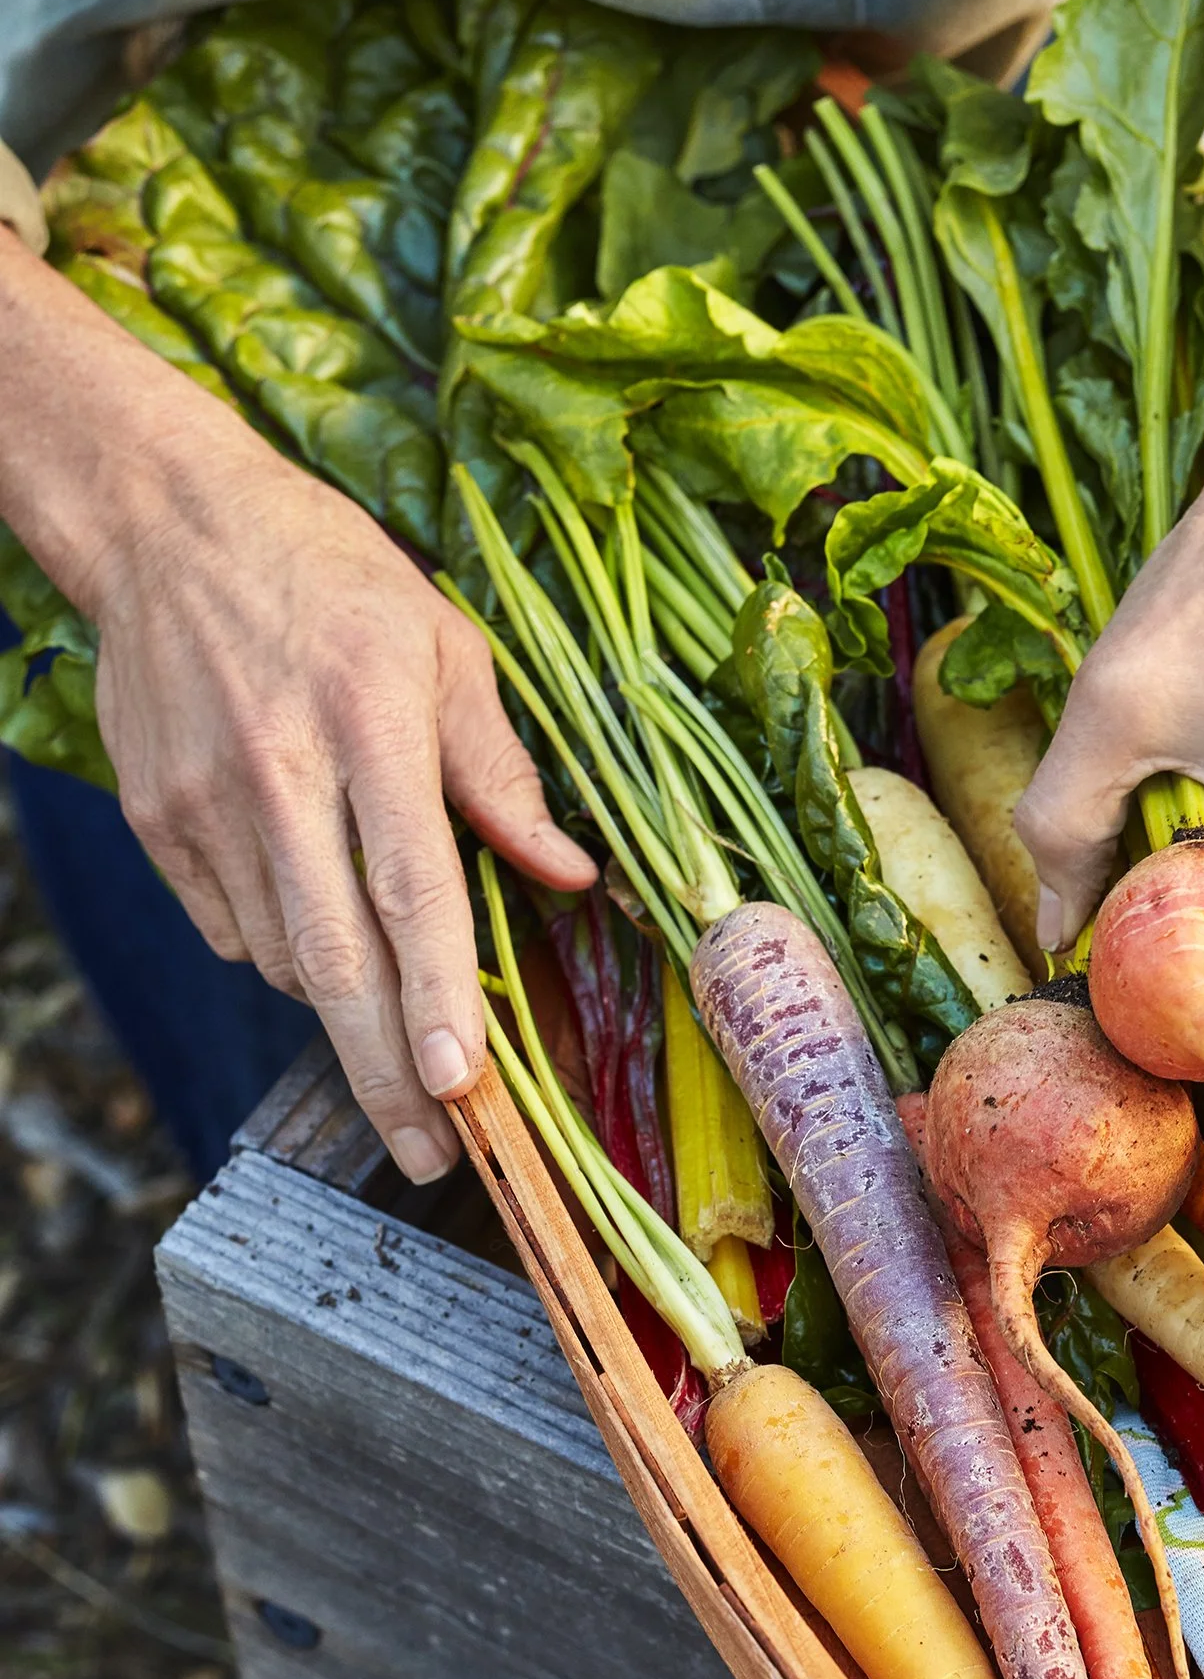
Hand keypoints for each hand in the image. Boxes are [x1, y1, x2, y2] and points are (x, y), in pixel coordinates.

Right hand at [0, 236, 593, 1178]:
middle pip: (338, 961)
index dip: (438, 1002)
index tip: (462, 1088)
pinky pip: (232, 930)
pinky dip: (282, 949)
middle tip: (430, 1155)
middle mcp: (282, 774)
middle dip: (388, 1073)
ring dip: (346, 1003)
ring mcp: (206, 804)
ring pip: (287, 958)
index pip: (413, 893)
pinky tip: (311, 911)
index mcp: (372, 724)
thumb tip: (572, 875)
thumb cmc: (334, 579)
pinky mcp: (156, 818)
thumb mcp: (445, 646)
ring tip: (387, 1003)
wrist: (170, 524)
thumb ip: (504, 771)